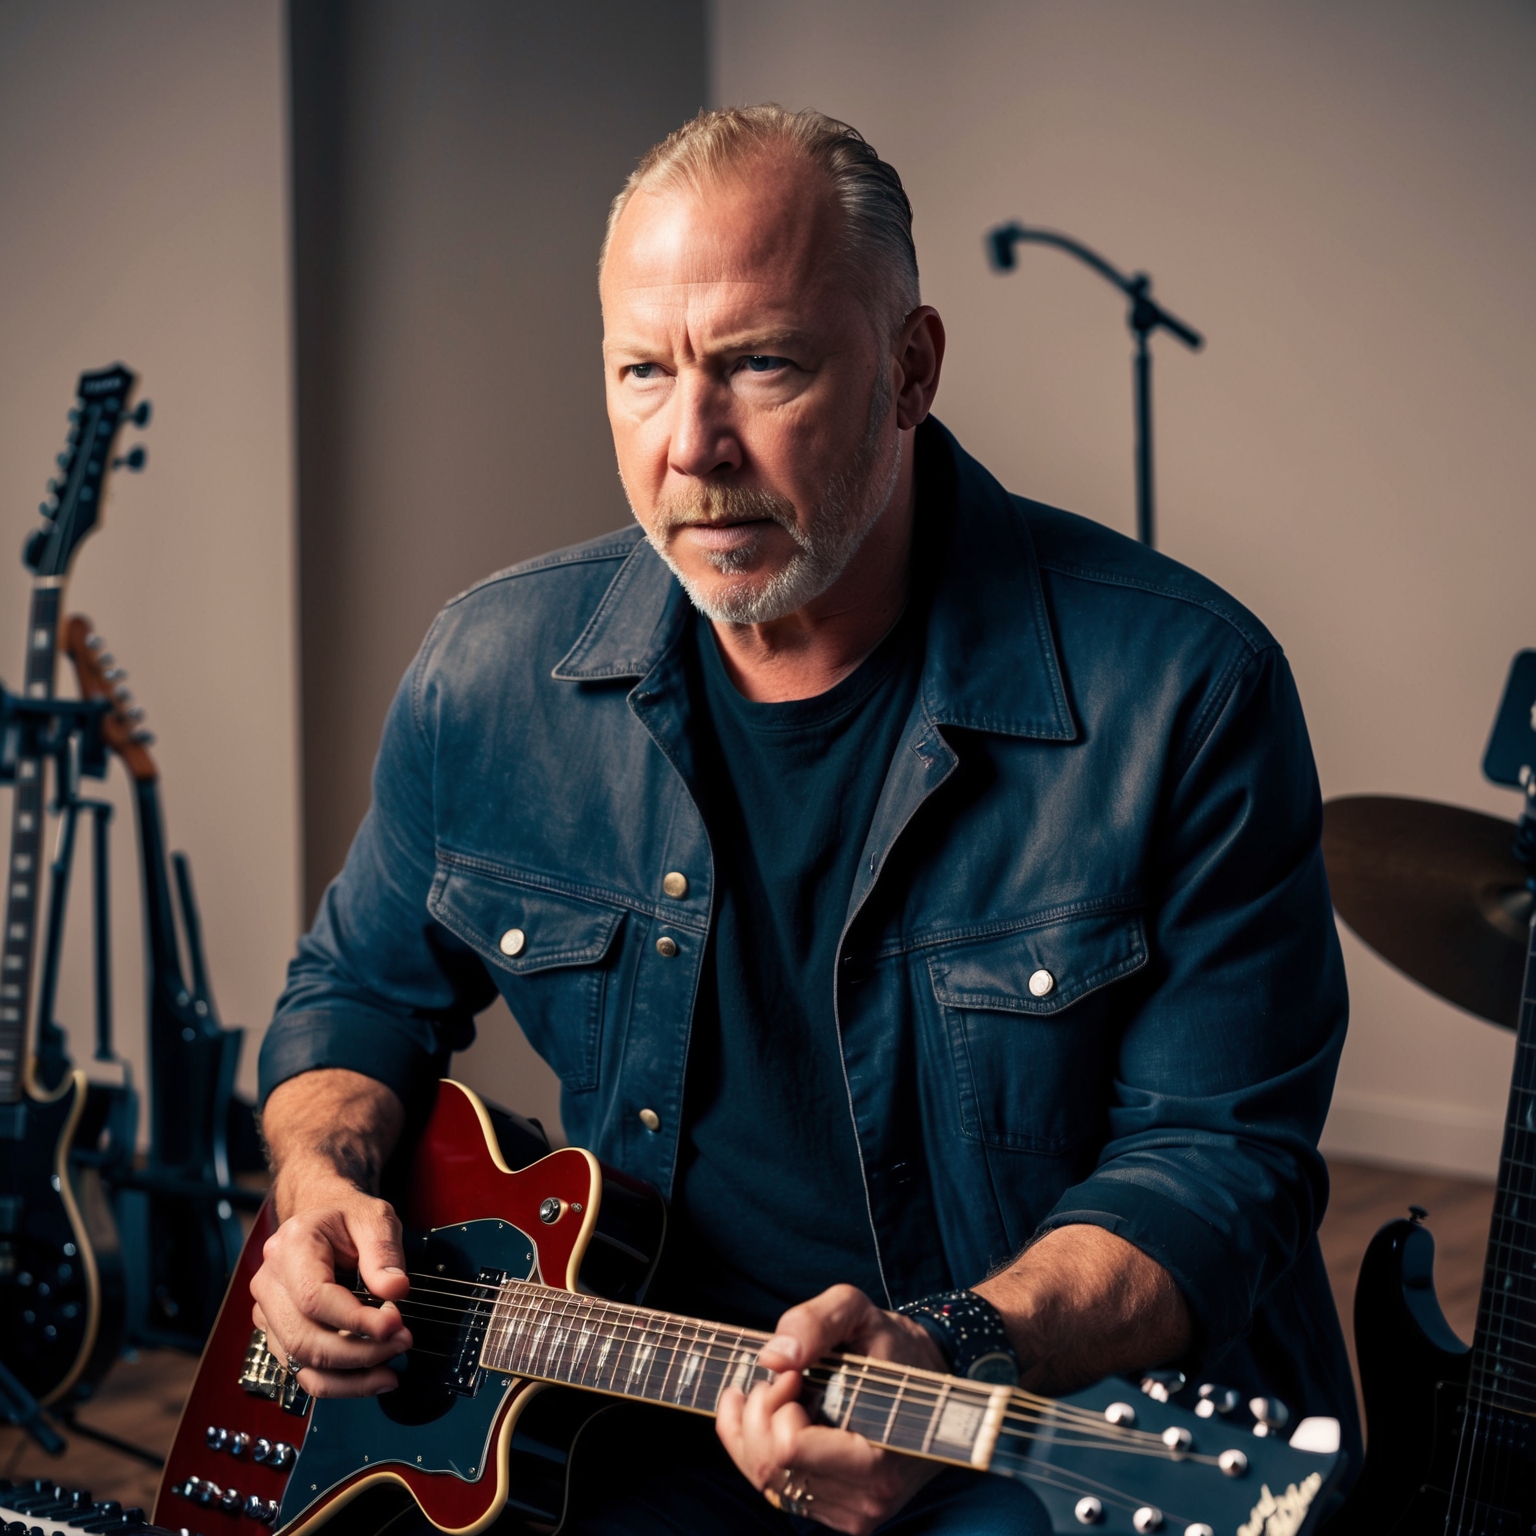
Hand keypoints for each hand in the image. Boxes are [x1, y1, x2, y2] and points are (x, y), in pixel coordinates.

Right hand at [249, 1172, 412, 1398]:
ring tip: (391, 1372)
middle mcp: (270, 1282)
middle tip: (402, 1343)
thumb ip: (385, 1252)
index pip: (315, 1298)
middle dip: (358, 1353)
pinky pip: (302, 1371)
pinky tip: (371, 1378)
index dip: (356, 1320)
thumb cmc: (347, 1217)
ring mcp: (267, 1312)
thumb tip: (395, 1290)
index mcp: (292, 1247)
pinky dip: (338, 1383)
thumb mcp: (375, 1218)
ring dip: (349, 1377)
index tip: (395, 1324)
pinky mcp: (277, 1334)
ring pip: (300, 1363)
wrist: (321, 1216)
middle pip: (304, 1338)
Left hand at [716, 1284, 947, 1534]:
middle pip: (769, 1467)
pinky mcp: (842, 1512)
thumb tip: (772, 1358)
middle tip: (782, 1380)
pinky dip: (762, 1451)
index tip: (794, 1373)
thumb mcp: (858, 1313)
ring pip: (768, 1481)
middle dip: (759, 1414)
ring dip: (756, 1432)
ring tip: (773, 1392)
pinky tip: (770, 1416)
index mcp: (877, 1459)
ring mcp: (854, 1512)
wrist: (935, 1383)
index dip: (775, 1403)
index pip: (788, 1448)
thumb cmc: (896, 1347)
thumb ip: (814, 1322)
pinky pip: (780, 1489)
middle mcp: (867, 1499)